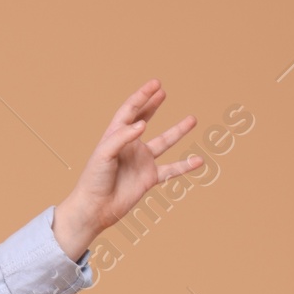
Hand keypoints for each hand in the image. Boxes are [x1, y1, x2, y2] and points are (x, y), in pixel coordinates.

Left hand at [51, 81, 204, 260]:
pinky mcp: (149, 178)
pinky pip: (171, 170)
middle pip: (144, 120)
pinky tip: (199, 161)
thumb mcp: (104, 154)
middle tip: (162, 91)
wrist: (95, 209)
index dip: (142, 97)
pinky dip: (185, 166)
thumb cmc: (94, 180)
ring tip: (193, 119)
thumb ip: (122, 137)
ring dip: (178, 131)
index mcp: (116, 136)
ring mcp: (141, 162)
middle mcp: (130, 146)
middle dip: (152, 105)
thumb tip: (142, 124)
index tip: (156, 84)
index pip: (130, 111)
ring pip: (164, 142)